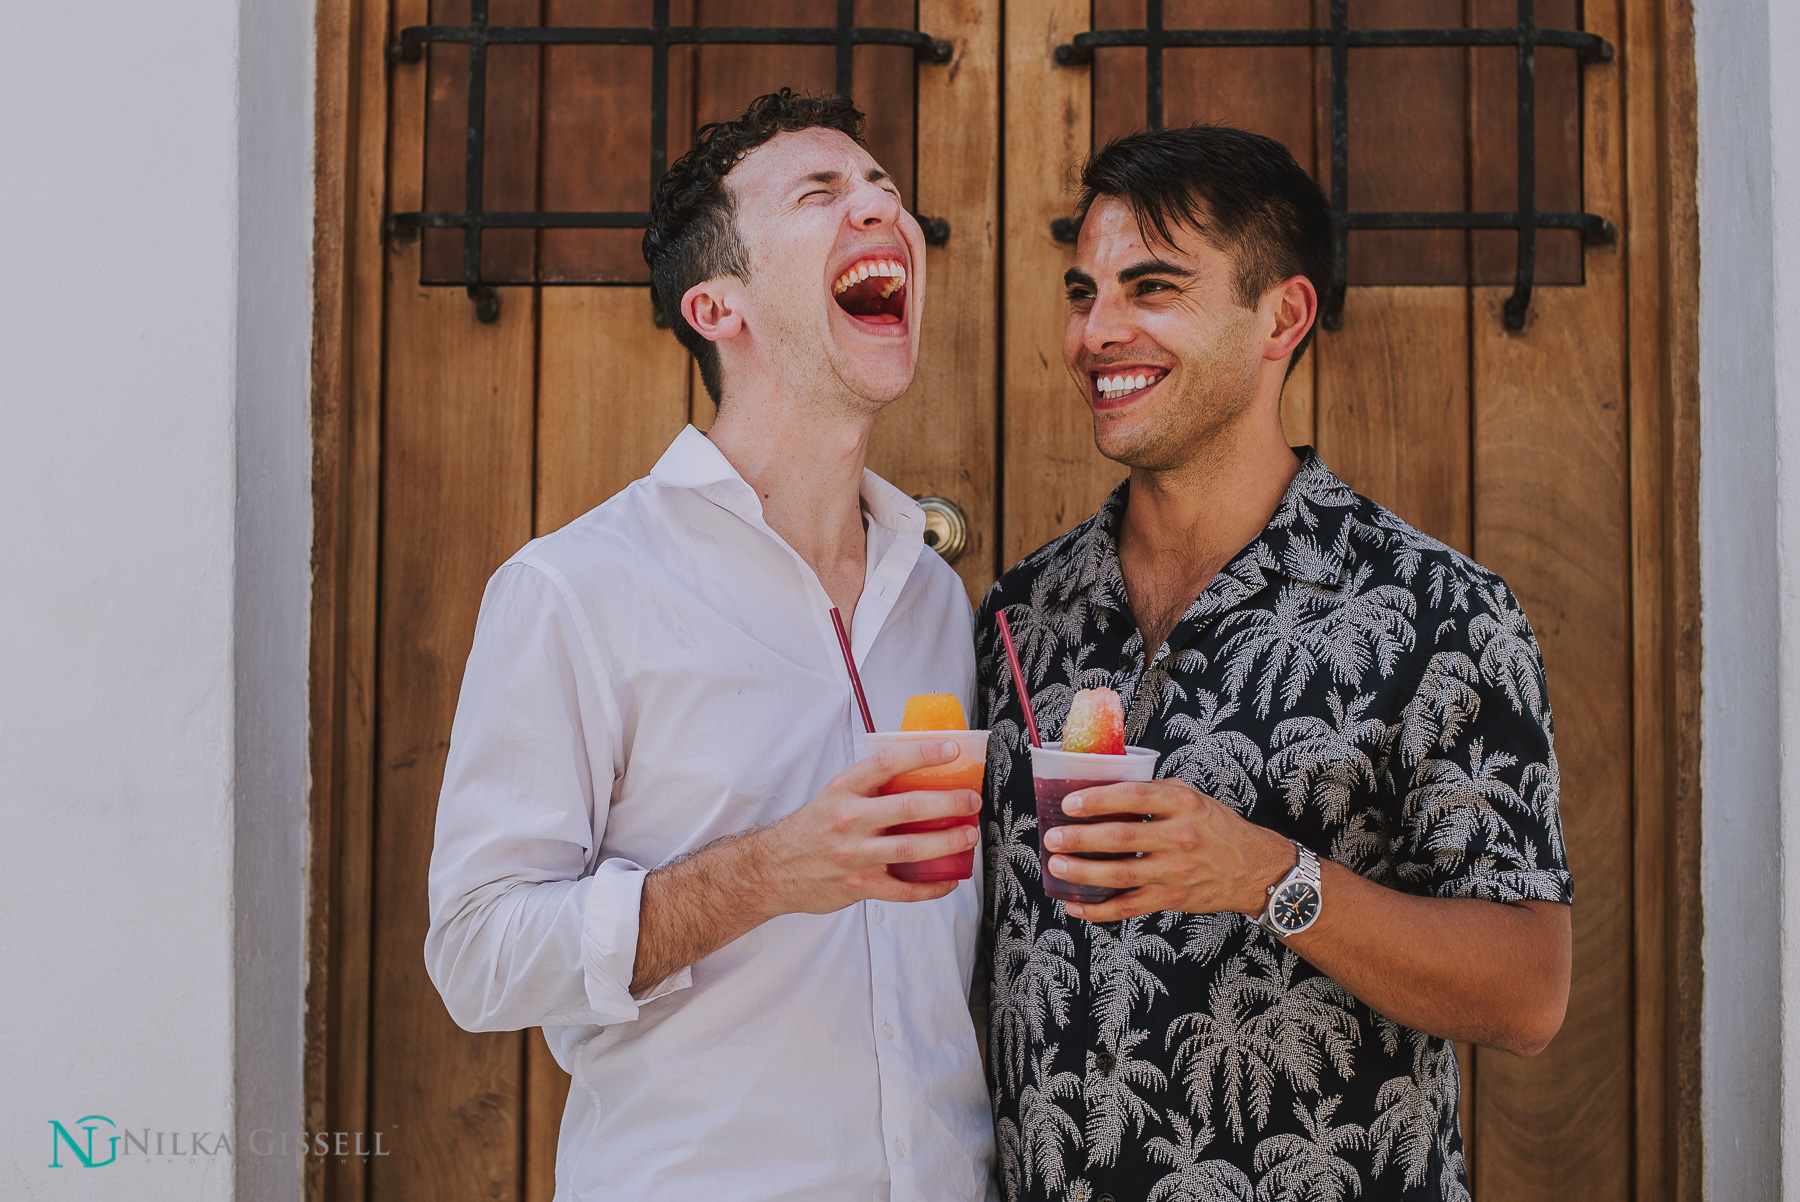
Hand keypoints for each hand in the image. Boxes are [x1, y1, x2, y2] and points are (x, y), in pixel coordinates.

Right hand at [750, 738, 981, 915]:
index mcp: (843, 790)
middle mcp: (848, 820)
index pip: (886, 763)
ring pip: (911, 849)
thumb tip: (917, 771)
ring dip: (947, 842)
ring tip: (968, 836)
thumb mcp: (832, 795)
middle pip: (907, 808)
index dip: (922, 754)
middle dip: (948, 803)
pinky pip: (903, 889)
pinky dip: (931, 887)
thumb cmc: (810, 829)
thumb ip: (868, 786)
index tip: (951, 750)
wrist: (771, 870)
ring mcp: (854, 855)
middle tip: (971, 800)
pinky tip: (948, 880)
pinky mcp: (858, 886)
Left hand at [1042, 779, 1293, 922]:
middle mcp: (1179, 836)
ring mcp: (1175, 871)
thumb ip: (1153, 791)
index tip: (1069, 803)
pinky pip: (1128, 906)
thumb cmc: (1216, 828)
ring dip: (1082, 872)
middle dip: (1079, 839)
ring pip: (1120, 874)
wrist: (1252, 868)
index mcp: (1182, 803)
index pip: (1133, 797)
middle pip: (1120, 838)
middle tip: (1054, 838)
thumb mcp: (1192, 796)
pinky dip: (1098, 909)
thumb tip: (1104, 787)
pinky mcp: (1172, 898)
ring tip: (1057, 867)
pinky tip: (1076, 905)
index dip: (1097, 800)